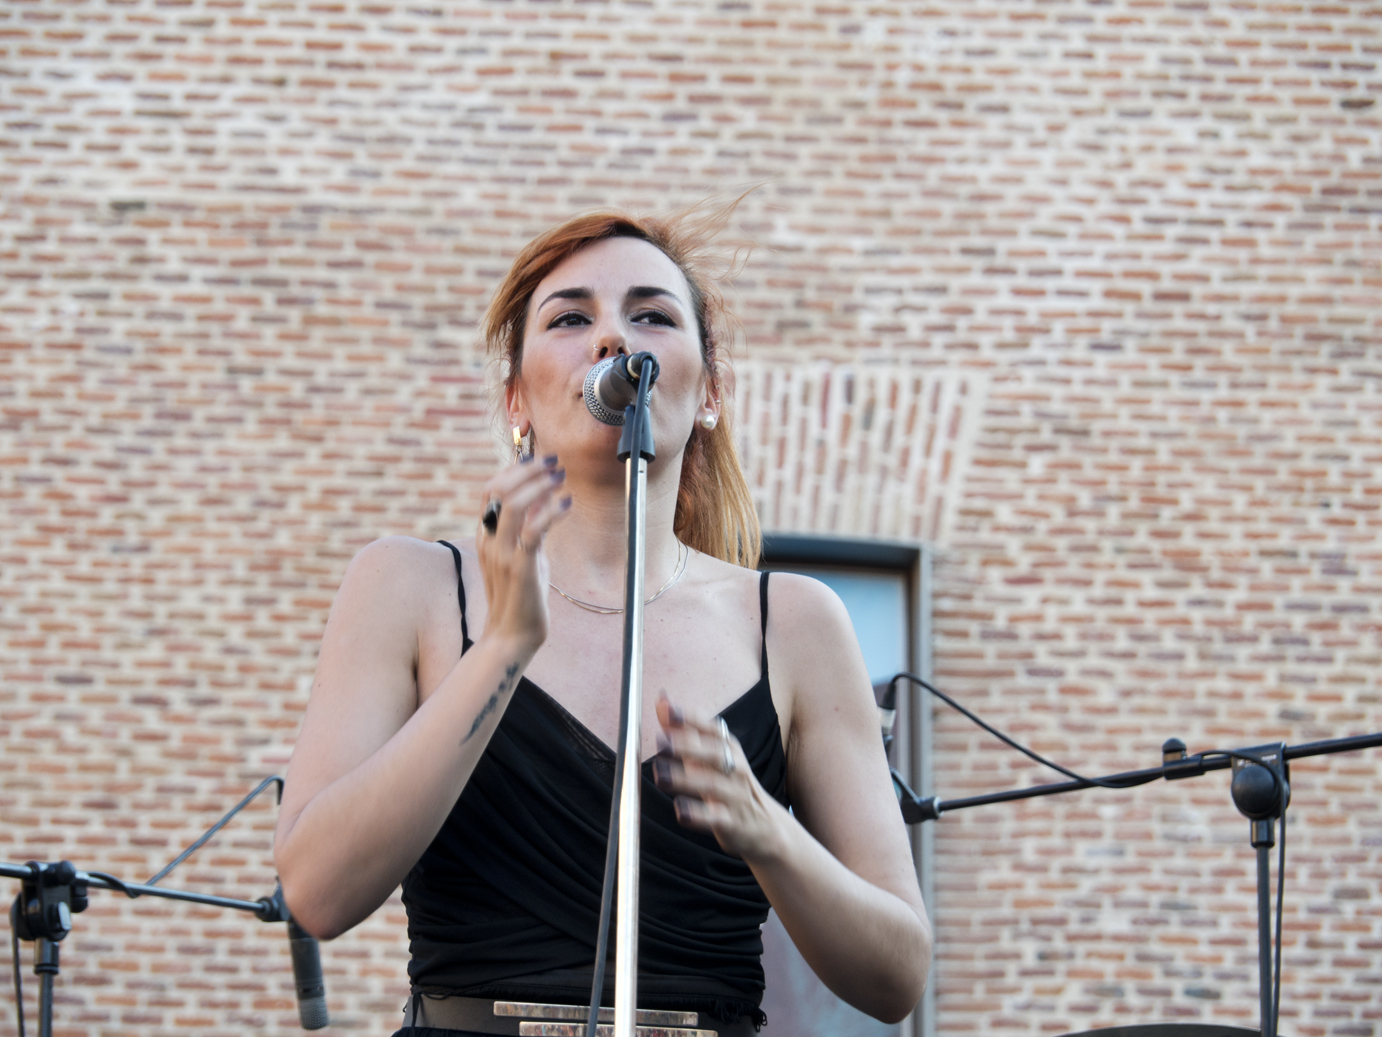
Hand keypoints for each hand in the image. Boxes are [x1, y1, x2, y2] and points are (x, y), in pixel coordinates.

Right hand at [475, 456, 571, 651]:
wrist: (510, 637)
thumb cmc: (520, 598)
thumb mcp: (524, 557)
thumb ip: (529, 530)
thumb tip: (544, 502)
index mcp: (485, 535)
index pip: (491, 489)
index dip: (515, 469)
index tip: (540, 461)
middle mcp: (489, 540)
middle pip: (499, 488)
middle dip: (528, 469)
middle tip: (554, 463)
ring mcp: (502, 553)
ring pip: (514, 503)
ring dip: (539, 484)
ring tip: (561, 478)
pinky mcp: (520, 567)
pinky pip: (534, 530)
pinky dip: (552, 511)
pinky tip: (567, 503)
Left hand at [653, 697, 782, 859]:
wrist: (767, 826)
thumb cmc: (730, 782)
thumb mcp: (711, 754)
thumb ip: (684, 729)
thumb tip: (661, 700)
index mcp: (729, 748)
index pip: (711, 729)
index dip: (689, 719)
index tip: (667, 710)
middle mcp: (735, 768)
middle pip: (713, 754)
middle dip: (687, 747)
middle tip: (661, 741)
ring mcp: (735, 796)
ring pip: (712, 785)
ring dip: (685, 779)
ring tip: (661, 775)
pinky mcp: (733, 823)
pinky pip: (717, 818)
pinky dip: (699, 815)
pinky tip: (681, 811)